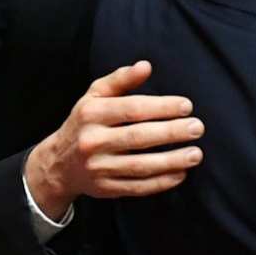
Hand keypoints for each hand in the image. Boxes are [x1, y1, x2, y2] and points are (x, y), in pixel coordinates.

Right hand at [23, 60, 203, 216]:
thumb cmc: (85, 122)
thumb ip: (121, 79)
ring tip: (196, 154)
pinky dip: (161, 182)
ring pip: (140, 166)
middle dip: (171, 133)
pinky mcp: (105, 188)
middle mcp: (92, 141)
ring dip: (171, 161)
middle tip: (197, 128)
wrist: (58, 164)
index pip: (131, 109)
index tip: (187, 106)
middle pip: (138, 137)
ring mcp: (98, 167)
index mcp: (91, 114)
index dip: (161, 107)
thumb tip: (146, 65)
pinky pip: (137, 187)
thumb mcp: (95, 95)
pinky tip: (181, 174)